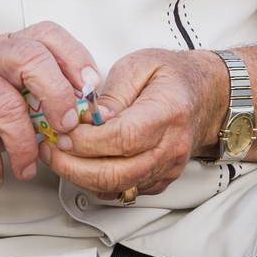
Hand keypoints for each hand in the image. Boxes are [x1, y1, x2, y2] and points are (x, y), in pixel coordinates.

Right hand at [0, 21, 99, 189]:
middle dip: (57, 96)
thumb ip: (38, 103)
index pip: (47, 34)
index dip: (76, 59)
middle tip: (66, 130)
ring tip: (26, 168)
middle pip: (29, 57)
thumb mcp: (5, 101)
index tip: (88, 96)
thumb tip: (84, 122)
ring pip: (5, 103)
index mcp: (4, 48)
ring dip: (24, 145)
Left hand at [39, 49, 227, 198]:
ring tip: (58, 156)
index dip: (86, 141)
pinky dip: (96, 183)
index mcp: (167, 112)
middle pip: (117, 173)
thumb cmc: (171, 76)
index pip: (122, 138)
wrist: (207, 95)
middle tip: (49, 148)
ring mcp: (167, 168)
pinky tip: (80, 164)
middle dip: (73, 166)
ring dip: (80, 177)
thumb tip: (89, 118)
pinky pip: (124, 192)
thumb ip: (111, 92)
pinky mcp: (160, 180)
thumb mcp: (138, 65)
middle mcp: (170, 147)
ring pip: (117, 188)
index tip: (61, 132)